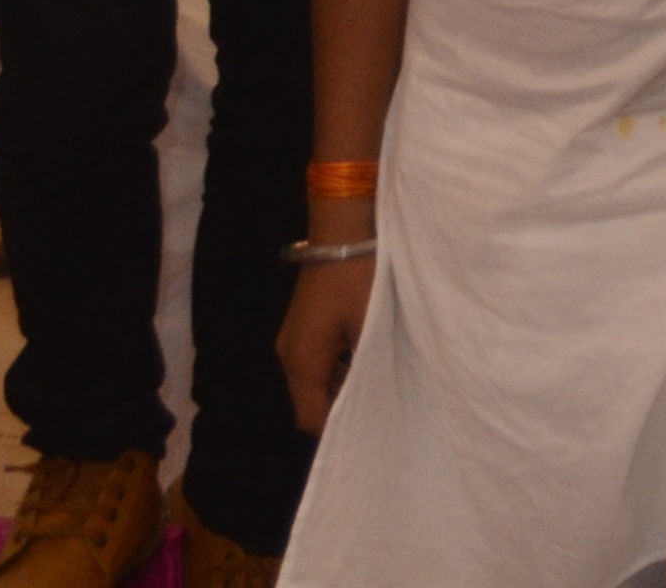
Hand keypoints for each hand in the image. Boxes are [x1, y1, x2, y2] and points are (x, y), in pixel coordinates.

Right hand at [278, 253, 375, 433]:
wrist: (342, 231)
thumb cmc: (357, 279)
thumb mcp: (368, 326)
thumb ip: (366, 367)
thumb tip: (372, 397)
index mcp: (301, 362)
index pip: (310, 417)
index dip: (334, 430)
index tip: (365, 435)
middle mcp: (289, 355)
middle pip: (309, 400)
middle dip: (339, 408)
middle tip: (376, 412)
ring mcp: (293, 338)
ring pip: (314, 380)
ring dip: (340, 386)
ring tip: (376, 387)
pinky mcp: (303, 324)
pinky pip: (317, 360)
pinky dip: (337, 367)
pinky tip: (365, 360)